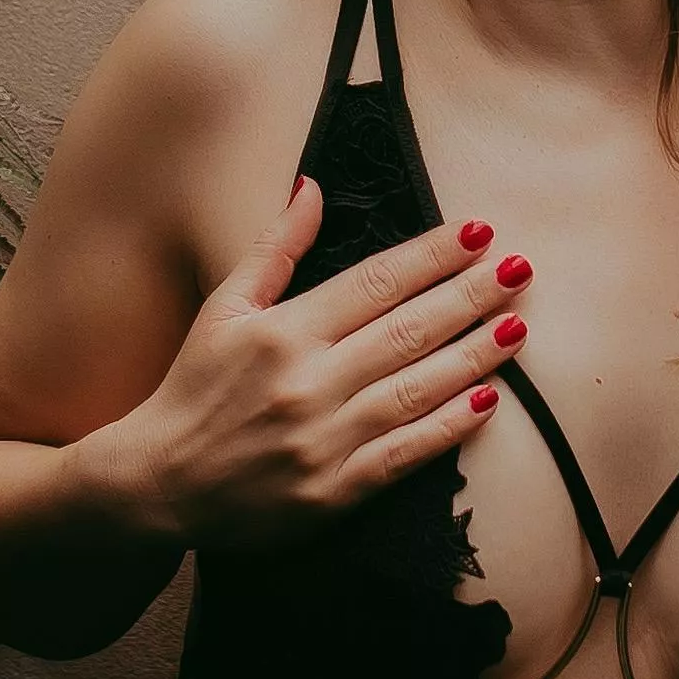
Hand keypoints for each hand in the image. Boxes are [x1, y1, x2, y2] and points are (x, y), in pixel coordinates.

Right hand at [97, 178, 526, 554]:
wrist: (157, 485)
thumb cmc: (193, 389)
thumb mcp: (222, 309)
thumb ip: (273, 249)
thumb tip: (313, 187)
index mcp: (284, 332)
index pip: (375, 281)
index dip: (432, 255)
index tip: (479, 231)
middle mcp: (309, 382)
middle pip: (408, 329)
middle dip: (471, 295)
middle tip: (521, 268)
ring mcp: (325, 439)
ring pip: (417, 388)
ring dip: (475, 355)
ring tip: (518, 325)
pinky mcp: (335, 491)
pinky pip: (405, 453)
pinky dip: (449, 426)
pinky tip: (489, 400)